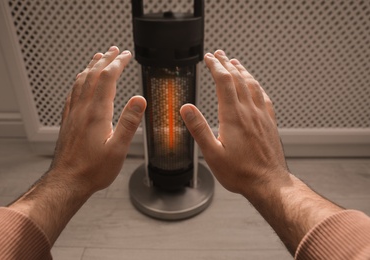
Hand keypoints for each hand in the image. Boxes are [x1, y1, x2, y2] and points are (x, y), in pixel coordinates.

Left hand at [50, 46, 145, 194]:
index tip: (126, 55)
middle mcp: (83, 108)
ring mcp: (73, 113)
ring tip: (98, 57)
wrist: (67, 181)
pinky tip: (81, 82)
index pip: (108, 78)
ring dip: (91, 66)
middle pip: (94, 75)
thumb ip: (129, 122)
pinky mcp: (68, 120)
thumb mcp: (118, 149)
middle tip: (115, 50)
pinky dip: (79, 80)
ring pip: (81, 81)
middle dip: (106, 60)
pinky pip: (73, 93)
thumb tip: (140, 100)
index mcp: (97, 113)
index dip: (118, 64)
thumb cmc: (93, 169)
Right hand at [181, 50, 342, 254]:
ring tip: (235, 63)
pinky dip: (257, 85)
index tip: (209, 58)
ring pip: (252, 85)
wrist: (268, 183)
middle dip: (227, 64)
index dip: (215, 66)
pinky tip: (255, 85)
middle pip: (238, 79)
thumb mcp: (212, 154)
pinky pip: (264, 97)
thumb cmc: (240, 172)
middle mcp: (249, 112)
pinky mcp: (269, 123)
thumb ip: (199, 129)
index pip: (224, 82)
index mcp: (233, 116)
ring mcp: (262, 116)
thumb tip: (186, 108)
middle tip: (219, 54)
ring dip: (242, 71)